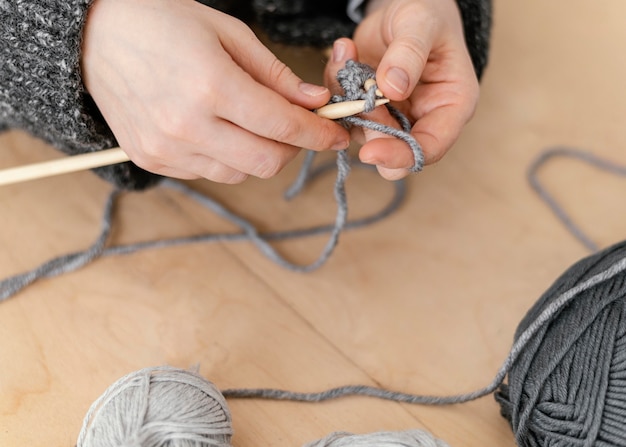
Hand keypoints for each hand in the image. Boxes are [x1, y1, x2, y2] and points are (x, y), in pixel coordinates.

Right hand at [81, 0, 349, 183]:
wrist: (95, 34)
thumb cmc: (162, 21)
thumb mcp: (227, 33)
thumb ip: (275, 74)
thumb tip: (314, 102)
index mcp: (210, 85)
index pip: (283, 126)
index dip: (319, 134)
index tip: (336, 134)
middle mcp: (186, 125)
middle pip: (266, 162)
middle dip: (293, 149)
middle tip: (297, 129)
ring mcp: (165, 147)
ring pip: (239, 174)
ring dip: (259, 154)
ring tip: (253, 124)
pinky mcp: (150, 159)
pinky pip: (207, 173)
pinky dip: (226, 158)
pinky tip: (219, 131)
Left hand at [324, 0, 478, 179]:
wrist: (403, 7)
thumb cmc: (425, 13)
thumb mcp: (421, 23)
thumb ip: (410, 53)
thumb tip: (392, 88)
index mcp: (452, 105)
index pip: (430, 147)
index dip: (401, 156)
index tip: (371, 152)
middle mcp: (423, 118)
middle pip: (393, 148)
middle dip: (368, 127)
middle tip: (356, 92)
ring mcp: (393, 116)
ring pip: (362, 132)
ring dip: (346, 102)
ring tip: (349, 57)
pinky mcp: (367, 109)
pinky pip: (343, 111)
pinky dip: (336, 87)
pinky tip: (345, 53)